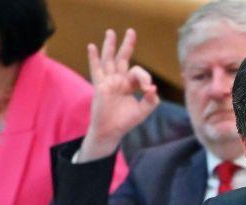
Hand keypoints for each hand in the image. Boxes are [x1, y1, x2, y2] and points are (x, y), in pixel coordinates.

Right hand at [81, 28, 159, 161]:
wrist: (110, 131)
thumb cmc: (125, 121)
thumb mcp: (142, 112)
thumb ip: (150, 101)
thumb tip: (153, 88)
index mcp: (130, 84)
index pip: (138, 72)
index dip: (145, 77)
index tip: (148, 89)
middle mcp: (119, 80)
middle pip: (123, 58)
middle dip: (127, 45)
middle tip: (131, 31)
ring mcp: (108, 81)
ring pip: (109, 60)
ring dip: (109, 46)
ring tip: (110, 32)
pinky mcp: (100, 85)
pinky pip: (96, 69)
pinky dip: (94, 58)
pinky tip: (91, 47)